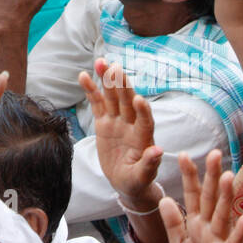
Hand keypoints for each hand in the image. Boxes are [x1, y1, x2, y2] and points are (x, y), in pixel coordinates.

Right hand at [78, 59, 162, 201]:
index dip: (143, 110)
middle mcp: (131, 124)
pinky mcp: (104, 122)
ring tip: (101, 62)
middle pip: (127, 102)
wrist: (124, 181)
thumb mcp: (142, 176)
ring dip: (107, 79)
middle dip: (122, 85)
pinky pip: (97, 103)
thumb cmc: (136, 180)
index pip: (145, 120)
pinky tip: (83, 75)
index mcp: (144, 137)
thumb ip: (149, 164)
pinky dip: (91, 90)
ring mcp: (117, 121)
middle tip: (117, 68)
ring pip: (112, 97)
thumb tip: (158, 150)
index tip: (139, 99)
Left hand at [159, 151, 242, 242]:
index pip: (193, 195)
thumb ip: (173, 222)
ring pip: (223, 215)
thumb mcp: (180, 242)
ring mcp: (220, 240)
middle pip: (211, 198)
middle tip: (214, 153)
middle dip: (212, 177)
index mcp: (197, 223)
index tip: (183, 154)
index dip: (189, 176)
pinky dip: (241, 231)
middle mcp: (210, 228)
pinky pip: (235, 242)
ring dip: (227, 197)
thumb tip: (165, 198)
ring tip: (228, 176)